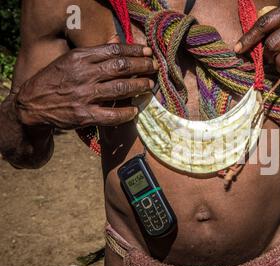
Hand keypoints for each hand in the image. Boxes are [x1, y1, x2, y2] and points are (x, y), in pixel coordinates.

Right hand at [15, 43, 157, 128]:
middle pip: (121, 67)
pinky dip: (127, 112)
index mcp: (80, 59)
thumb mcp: (69, 60)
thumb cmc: (54, 80)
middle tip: (154, 67)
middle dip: (142, 66)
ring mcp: (85, 96)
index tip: (147, 52)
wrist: (32, 104)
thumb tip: (118, 44)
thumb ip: (93, 54)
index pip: (113, 50)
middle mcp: (83, 75)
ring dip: (139, 86)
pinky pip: (112, 115)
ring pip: (121, 89)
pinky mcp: (85, 115)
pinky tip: (135, 110)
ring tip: (149, 85)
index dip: (134, 51)